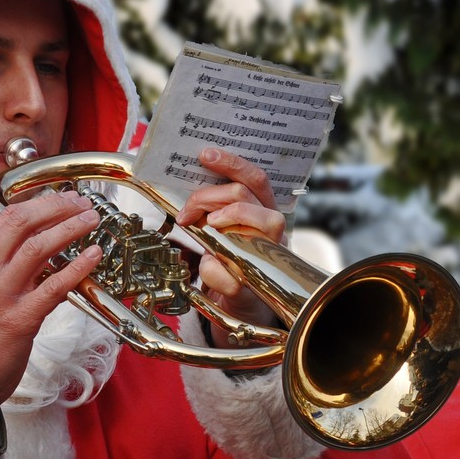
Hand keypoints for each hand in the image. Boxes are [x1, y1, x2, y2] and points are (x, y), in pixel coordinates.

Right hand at [0, 190, 104, 411]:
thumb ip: (3, 258)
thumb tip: (42, 232)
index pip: (8, 217)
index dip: (42, 203)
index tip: (67, 198)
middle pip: (23, 224)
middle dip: (58, 208)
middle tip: (84, 204)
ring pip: (38, 248)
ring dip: (70, 229)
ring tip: (92, 221)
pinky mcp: (19, 320)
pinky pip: (53, 286)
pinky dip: (77, 267)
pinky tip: (93, 255)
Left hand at [174, 148, 285, 346]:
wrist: (243, 303)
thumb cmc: (229, 260)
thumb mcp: (217, 230)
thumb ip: (210, 209)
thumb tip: (188, 190)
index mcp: (263, 209)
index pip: (255, 177)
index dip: (231, 163)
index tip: (204, 155)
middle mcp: (272, 226)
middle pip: (246, 193)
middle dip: (208, 196)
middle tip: (187, 212)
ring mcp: (269, 251)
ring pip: (259, 219)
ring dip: (220, 220)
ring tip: (203, 229)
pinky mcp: (256, 280)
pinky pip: (234, 269)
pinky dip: (212, 270)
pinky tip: (209, 265)